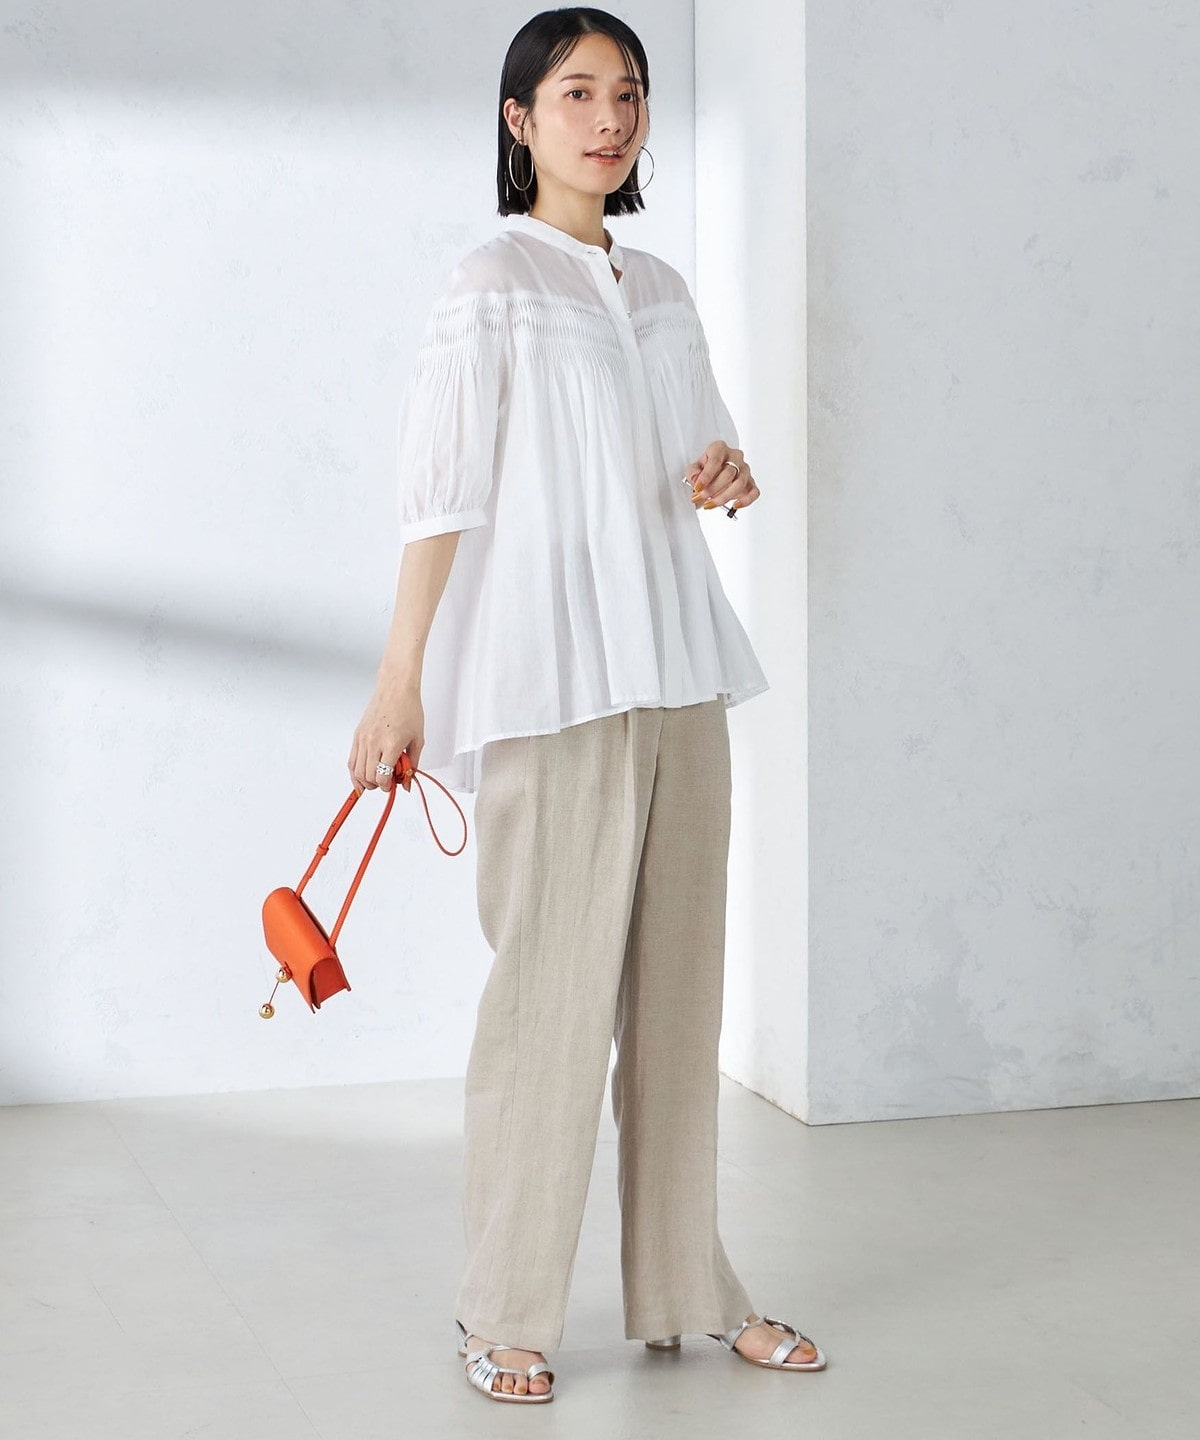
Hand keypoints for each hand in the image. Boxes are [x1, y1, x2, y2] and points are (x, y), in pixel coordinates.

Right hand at [348, 677, 423, 794]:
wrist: (395, 690)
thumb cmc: (408, 710)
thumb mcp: (418, 739)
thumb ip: (412, 764)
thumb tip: (407, 782)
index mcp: (391, 744)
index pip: (383, 776)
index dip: (387, 787)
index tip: (392, 785)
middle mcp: (374, 742)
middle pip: (368, 777)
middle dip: (377, 785)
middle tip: (386, 783)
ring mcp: (363, 739)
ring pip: (356, 771)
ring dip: (365, 781)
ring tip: (374, 781)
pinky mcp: (357, 735)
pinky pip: (351, 760)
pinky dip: (355, 772)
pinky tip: (360, 777)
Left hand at [684, 441, 759, 513]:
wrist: (713, 473)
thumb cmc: (705, 468)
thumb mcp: (693, 468)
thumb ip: (693, 473)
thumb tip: (696, 480)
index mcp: (719, 448)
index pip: (715, 461)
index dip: (706, 477)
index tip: (698, 488)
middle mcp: (735, 457)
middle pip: (728, 474)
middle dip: (712, 489)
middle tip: (701, 498)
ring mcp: (744, 469)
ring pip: (740, 483)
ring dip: (724, 497)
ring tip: (710, 504)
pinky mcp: (751, 482)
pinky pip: (754, 492)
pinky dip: (746, 500)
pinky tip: (735, 505)